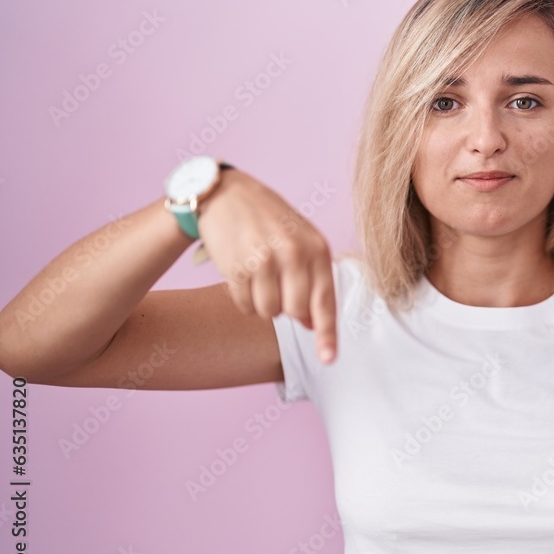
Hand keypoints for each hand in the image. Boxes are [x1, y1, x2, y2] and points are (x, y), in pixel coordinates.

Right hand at [197, 169, 337, 362]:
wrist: (226, 194)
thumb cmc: (270, 221)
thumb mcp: (301, 241)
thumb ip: (312, 280)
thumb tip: (310, 324)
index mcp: (317, 248)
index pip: (325, 301)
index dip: (327, 335)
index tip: (327, 360)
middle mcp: (293, 253)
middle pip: (294, 312)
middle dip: (286, 307)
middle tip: (277, 283)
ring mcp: (264, 260)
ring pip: (268, 312)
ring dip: (263, 302)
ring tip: (259, 274)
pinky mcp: (236, 267)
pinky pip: (244, 306)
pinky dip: (243, 299)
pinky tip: (242, 273)